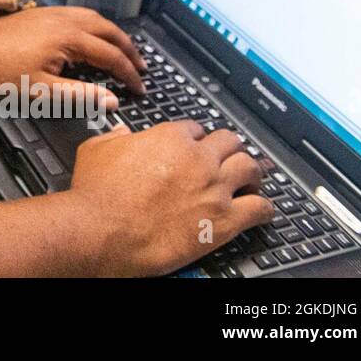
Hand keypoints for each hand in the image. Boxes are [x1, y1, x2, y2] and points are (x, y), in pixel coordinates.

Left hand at [0, 5, 145, 109]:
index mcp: (69, 38)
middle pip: (109, 31)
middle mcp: (65, 20)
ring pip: (95, 19)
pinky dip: (96, 26)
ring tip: (124, 51)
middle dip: (129, 50)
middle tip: (141, 68)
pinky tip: (93, 37)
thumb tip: (111, 100)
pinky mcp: (42, 13)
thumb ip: (79, 95)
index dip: (129, 74)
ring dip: (114, 35)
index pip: (111, 56)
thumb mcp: (40, 92)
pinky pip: (80, 15)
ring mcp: (53, 13)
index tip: (140, 88)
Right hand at [64, 121, 273, 275]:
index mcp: (169, 138)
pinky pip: (260, 209)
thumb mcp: (95, 149)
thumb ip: (114, 136)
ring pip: (250, 168)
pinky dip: (265, 208)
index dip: (195, 138)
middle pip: (229, 141)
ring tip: (249, 180)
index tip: (194, 147)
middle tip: (226, 159)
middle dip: (228, 149)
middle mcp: (198, 159)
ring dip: (251, 173)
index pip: (195, 129)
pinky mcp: (224, 221)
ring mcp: (215, 189)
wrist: (102, 231)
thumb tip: (122, 132)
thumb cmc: (96, 194)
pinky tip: (261, 210)